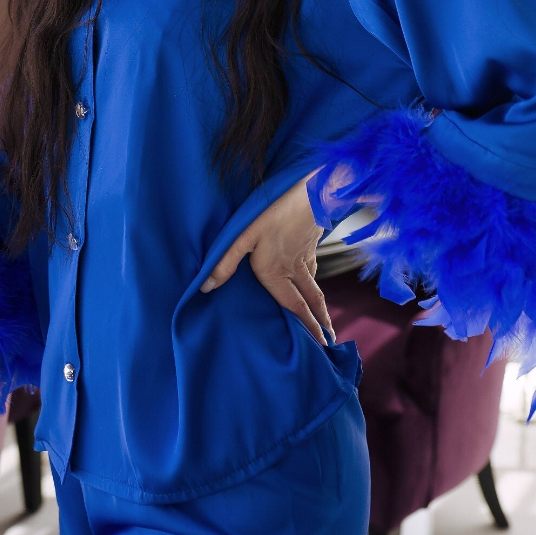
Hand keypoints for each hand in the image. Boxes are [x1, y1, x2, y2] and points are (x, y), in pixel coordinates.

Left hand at [199, 170, 335, 346]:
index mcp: (276, 272)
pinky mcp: (311, 242)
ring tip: (322, 316)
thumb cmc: (274, 212)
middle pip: (310, 301)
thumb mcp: (243, 235)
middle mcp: (294, 269)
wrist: (311, 190)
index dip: (306, 326)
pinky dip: (315, 281)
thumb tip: (206, 288)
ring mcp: (305, 255)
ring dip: (319, 304)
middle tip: (329, 341)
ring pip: (314, 286)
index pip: (294, 307)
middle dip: (319, 322)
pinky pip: (314, 268)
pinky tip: (312, 277)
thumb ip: (225, 262)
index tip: (320, 344)